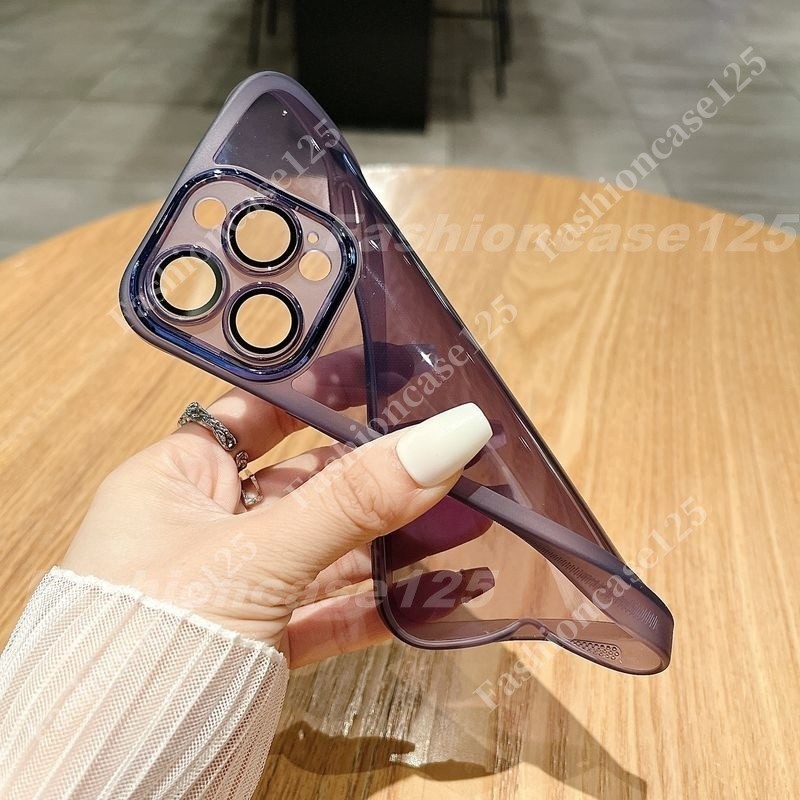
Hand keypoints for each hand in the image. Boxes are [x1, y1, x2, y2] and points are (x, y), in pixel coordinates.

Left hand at [62, 389, 490, 666]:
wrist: (111, 775)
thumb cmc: (152, 637)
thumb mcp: (258, 553)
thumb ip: (353, 497)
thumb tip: (447, 435)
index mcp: (176, 479)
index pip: (255, 413)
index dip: (317, 392)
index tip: (380, 374)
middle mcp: (205, 527)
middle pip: (306, 482)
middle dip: (376, 472)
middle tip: (446, 455)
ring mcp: (236, 587)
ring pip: (327, 548)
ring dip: (392, 540)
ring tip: (466, 520)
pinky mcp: (262, 643)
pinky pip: (332, 609)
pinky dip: (384, 602)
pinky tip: (442, 590)